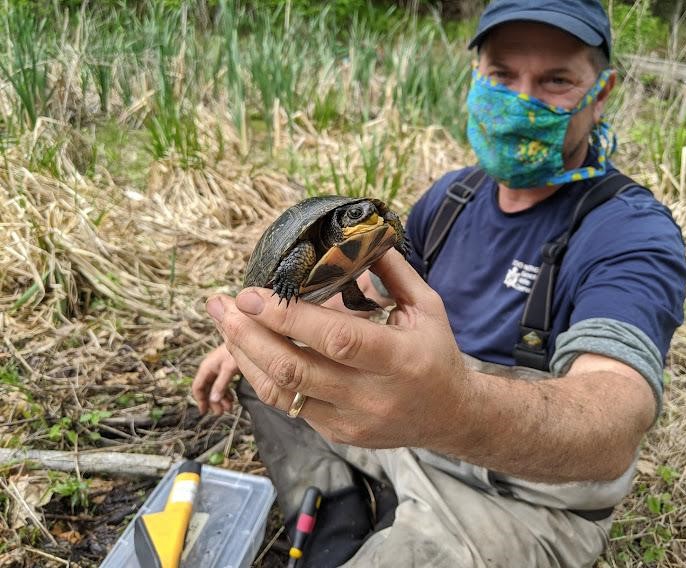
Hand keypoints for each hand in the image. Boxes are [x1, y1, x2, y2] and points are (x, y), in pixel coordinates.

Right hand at [192, 344, 238, 414]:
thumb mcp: (228, 369)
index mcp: (206, 368)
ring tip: (229, 408)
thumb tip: (213, 400)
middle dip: (213, 402)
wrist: (245, 338)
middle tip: (221, 413)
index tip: (205, 412)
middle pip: (207, 389)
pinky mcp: (226, 368)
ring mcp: (217, 368)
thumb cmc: (236, 352)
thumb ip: (221, 385)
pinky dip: (226, 393)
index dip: (200, 401)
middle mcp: (210, 369)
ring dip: (220, 399)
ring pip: (215, 388)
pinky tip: (232, 399)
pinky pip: (222, 384)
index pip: (198, 387)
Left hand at [205, 249, 467, 449]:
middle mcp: (371, 395)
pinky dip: (262, 376)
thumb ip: (393, 272)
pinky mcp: (336, 432)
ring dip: (245, 356)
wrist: (449, 415)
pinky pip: (288, 405)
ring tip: (225, 323)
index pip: (335, 338)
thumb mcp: (427, 307)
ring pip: (282, 393)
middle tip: (223, 305)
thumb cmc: (436, 354)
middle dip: (249, 335)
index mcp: (398, 359)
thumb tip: (356, 236)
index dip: (289, 317)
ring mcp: (350, 419)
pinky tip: (248, 349)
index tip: (252, 293)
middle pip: (295, 369)